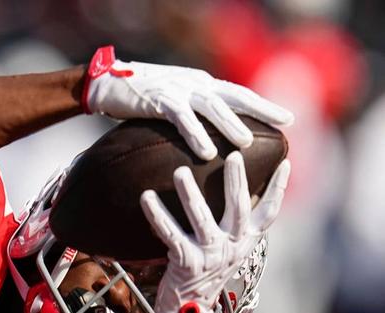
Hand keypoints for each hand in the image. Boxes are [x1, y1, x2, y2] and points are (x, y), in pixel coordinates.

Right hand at [83, 46, 293, 160]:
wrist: (106, 82)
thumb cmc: (138, 96)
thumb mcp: (172, 98)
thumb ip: (191, 110)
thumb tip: (208, 132)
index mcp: (200, 84)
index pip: (238, 93)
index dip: (262, 104)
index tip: (286, 117)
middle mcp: (194, 84)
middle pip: (234, 96)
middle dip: (261, 108)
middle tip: (286, 122)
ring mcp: (177, 90)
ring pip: (211, 107)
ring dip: (230, 125)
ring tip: (246, 143)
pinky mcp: (158, 101)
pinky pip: (181, 119)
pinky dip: (195, 135)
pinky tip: (206, 151)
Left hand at [140, 151, 290, 312]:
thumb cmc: (205, 276)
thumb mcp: (227, 252)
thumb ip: (232, 228)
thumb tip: (235, 194)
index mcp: (244, 242)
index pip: (268, 212)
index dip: (279, 188)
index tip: (285, 162)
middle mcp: (232, 248)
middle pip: (238, 208)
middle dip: (236, 181)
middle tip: (233, 155)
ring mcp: (210, 256)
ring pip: (201, 219)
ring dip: (190, 193)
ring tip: (180, 172)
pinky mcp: (187, 263)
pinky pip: (170, 234)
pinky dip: (157, 215)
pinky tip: (147, 197)